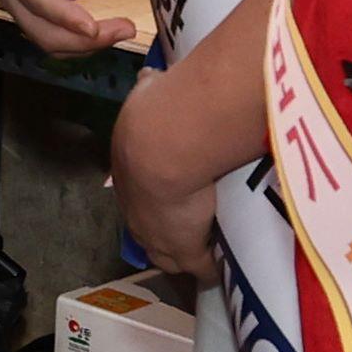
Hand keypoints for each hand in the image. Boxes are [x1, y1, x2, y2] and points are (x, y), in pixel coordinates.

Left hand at [107, 67, 231, 272]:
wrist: (166, 143)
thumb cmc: (155, 115)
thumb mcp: (147, 98)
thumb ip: (149, 91)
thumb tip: (149, 79)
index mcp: (128, 178)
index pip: (138, 198)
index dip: (153, 201)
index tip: (168, 198)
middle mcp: (137, 213)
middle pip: (149, 237)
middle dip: (164, 237)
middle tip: (185, 234)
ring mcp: (160, 236)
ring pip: (170, 258)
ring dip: (185, 257)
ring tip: (204, 255)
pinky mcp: (186, 250)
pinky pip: (200, 268)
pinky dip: (211, 270)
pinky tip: (223, 272)